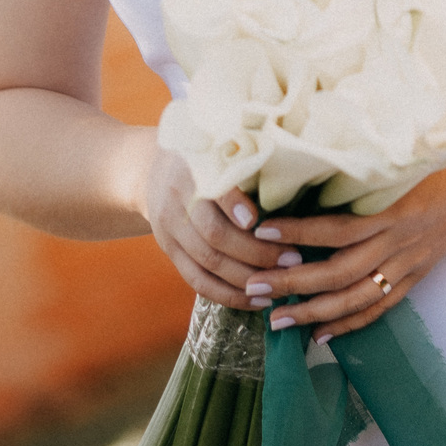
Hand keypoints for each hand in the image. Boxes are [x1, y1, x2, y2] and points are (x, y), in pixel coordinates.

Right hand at [144, 148, 300, 307]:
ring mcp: (169, 230)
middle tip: (293, 258)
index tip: (257, 221)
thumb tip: (296, 175)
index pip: (211, 187)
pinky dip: (228, 295)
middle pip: (214, 234)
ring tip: (282, 283)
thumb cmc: (203, 155)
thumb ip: (245, 157)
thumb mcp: (217, 144)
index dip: (232, 205)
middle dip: (256, 252)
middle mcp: (176, 199)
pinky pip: (198, 281)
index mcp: (192, 167)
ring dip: (247, 278)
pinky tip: (257, 300)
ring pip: (207, 263)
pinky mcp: (170, 252)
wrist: (149, 170)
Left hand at [238, 153, 445, 342]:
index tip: (260, 228)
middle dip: (292, 282)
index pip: (336, 228)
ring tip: (277, 321)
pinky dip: (348, 325)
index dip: (298, 231)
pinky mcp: (415, 278)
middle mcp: (399, 244)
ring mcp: (408, 266)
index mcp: (393, 212)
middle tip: (253, 288)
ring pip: (355, 298)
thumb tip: (309, 170)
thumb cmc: (441, 164)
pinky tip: (320, 336)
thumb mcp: (403, 161)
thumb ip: (363, 173)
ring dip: (313, 313)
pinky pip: (379, 308)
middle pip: (338, 272)